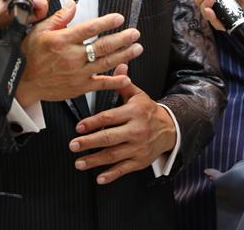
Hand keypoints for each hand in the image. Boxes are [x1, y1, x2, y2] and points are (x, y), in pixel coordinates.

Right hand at [14, 7, 142, 105]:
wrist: (23, 82)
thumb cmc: (30, 55)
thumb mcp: (39, 31)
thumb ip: (59, 18)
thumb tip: (73, 4)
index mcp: (62, 40)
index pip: (89, 29)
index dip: (106, 22)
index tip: (119, 18)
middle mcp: (72, 57)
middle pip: (103, 46)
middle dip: (122, 39)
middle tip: (135, 33)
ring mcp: (77, 73)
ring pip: (106, 63)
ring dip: (124, 55)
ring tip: (137, 48)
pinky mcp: (80, 87)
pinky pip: (101, 84)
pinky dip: (115, 81)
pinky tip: (126, 76)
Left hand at [69, 64, 176, 184]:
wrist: (170, 129)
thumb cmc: (148, 111)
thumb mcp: (138, 95)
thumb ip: (124, 83)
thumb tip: (119, 65)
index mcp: (134, 112)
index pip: (110, 117)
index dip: (92, 122)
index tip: (78, 127)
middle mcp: (136, 130)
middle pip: (109, 138)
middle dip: (89, 143)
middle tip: (73, 145)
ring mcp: (138, 147)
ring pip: (114, 156)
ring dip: (95, 161)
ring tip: (78, 162)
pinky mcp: (140, 161)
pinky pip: (124, 169)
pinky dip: (111, 175)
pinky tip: (99, 178)